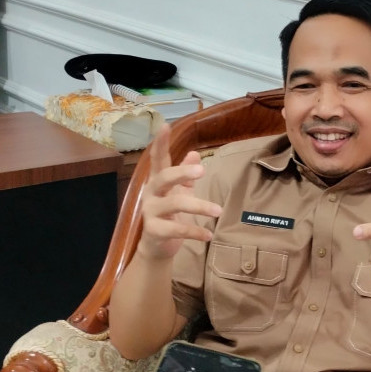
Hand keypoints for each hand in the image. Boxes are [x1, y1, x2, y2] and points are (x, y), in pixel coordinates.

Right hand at [138, 124, 221, 259]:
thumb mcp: (178, 192)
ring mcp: (150, 212)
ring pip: (175, 204)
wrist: (156, 246)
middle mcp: (151, 193)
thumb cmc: (169, 215)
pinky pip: (177, 230)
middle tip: (202, 171)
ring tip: (218, 210)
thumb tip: (195, 154)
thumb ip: (186, 174)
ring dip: (199, 206)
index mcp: (157, 181)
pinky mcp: (154, 231)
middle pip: (164, 178)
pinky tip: (209, 235)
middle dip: (182, 173)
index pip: (157, 159)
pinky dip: (195, 232)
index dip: (159, 143)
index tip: (165, 125)